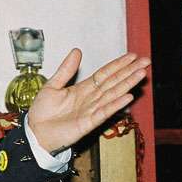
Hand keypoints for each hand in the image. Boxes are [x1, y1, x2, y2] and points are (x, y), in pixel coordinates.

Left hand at [27, 49, 149, 152]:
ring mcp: (91, 110)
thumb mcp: (53, 85)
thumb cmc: (43, 111)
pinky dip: (116, 104)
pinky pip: (104, 112)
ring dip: (127, 84)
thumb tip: (77, 51)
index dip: (118, 65)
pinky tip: (128, 96)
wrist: (36, 131)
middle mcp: (90, 99)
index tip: (132, 56)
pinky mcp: (88, 123)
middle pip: (113, 82)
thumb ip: (66, 69)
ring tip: (140, 74)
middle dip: (129, 72)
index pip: (105, 74)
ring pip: (113, 95)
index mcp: (83, 89)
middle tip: (145, 61)